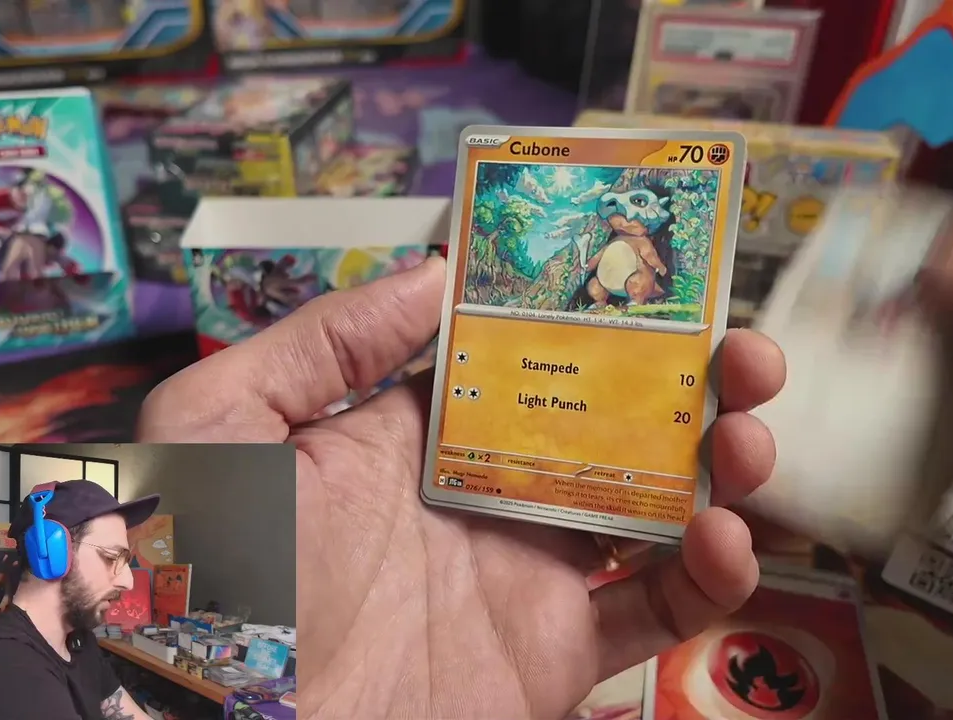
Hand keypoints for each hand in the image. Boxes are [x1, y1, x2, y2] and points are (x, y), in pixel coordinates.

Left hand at [137, 258, 785, 719]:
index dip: (597, 317)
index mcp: (415, 432)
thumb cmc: (205, 569)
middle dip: (688, 386)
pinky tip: (724, 541)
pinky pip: (653, 614)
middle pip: (612, 426)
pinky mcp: (553, 654)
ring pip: (653, 509)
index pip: (529, 356)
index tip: (663, 278)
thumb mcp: (228, 424)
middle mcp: (483, 493)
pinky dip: (709, 580)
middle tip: (743, 358)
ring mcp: (525, 574)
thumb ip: (324, 341)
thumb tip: (434, 273)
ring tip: (748, 439)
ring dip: (718, 470)